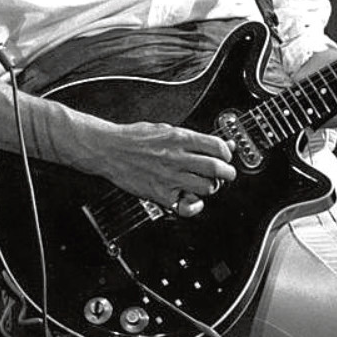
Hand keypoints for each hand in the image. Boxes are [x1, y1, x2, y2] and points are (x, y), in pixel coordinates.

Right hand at [87, 121, 235, 218]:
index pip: (216, 146)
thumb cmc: (134, 138)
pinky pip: (186, 206)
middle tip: (227, 174)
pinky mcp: (160, 194)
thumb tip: (217, 142)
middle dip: (228, 173)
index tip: (226, 156)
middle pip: (215, 168)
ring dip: (211, 187)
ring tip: (207, 184)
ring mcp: (169, 177)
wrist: (109, 149)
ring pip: (205, 188)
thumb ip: (191, 137)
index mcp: (179, 138)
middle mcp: (176, 157)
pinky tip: (193, 200)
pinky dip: (195, 206)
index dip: (227, 152)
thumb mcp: (165, 129)